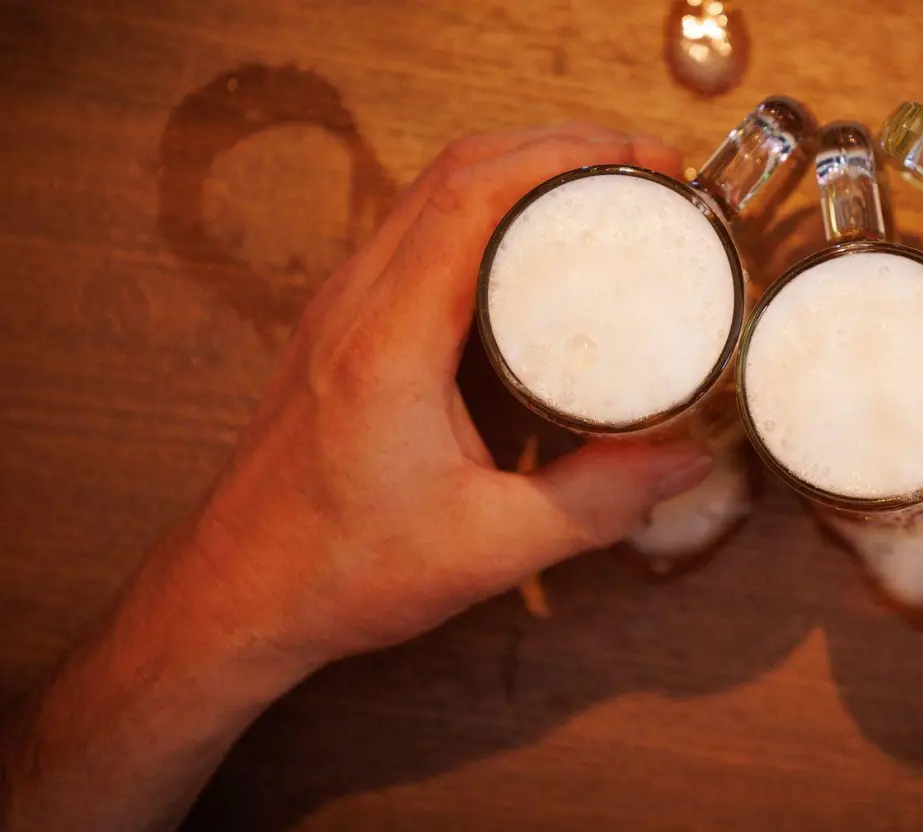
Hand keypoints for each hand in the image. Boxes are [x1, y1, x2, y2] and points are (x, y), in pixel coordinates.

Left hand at [177, 124, 714, 675]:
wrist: (238, 593)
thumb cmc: (341, 569)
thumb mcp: (488, 547)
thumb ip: (595, 502)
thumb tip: (684, 456)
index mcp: (389, 341)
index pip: (472, 197)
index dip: (563, 156)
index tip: (641, 159)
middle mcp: (356, 303)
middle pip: (456, 172)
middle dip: (557, 147)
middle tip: (643, 167)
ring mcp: (342, 308)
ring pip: (431, 194)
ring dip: (517, 171)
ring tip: (601, 191)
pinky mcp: (343, 327)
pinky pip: (416, 234)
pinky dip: (482, 213)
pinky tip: (532, 248)